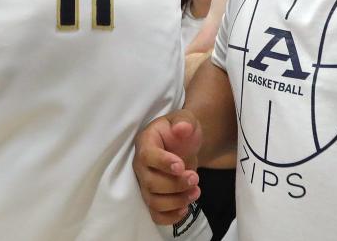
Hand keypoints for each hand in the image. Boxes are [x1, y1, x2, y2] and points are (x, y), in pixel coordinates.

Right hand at [133, 110, 201, 225]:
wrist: (183, 144)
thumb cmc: (182, 130)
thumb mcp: (185, 118)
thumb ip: (184, 122)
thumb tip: (182, 129)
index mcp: (145, 142)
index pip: (147, 156)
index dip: (163, 163)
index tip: (181, 166)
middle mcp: (140, 165)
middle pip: (150, 183)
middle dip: (175, 184)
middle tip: (195, 178)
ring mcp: (145, 183)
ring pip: (154, 201)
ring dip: (177, 201)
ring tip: (196, 191)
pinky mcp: (153, 197)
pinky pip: (156, 215)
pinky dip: (171, 217)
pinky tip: (185, 208)